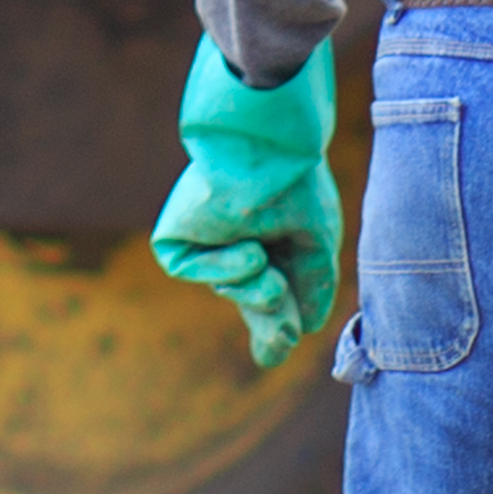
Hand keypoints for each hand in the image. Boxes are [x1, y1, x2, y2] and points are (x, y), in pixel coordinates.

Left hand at [154, 38, 342, 354]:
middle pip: (248, 297)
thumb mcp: (316, 244)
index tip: (287, 342)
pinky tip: (251, 253)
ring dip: (254, 293)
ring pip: (228, 287)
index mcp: (274, 236)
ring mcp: (209, 238)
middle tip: (282, 341)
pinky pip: (195, 270)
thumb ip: (312, 286)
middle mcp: (240, 238)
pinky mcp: (176, 238)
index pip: (274, 287)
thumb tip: (308, 329)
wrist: (265, 151)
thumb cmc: (294, 187)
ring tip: (271, 281)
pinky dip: (223, 269)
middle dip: (267, 322)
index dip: (280, 320)